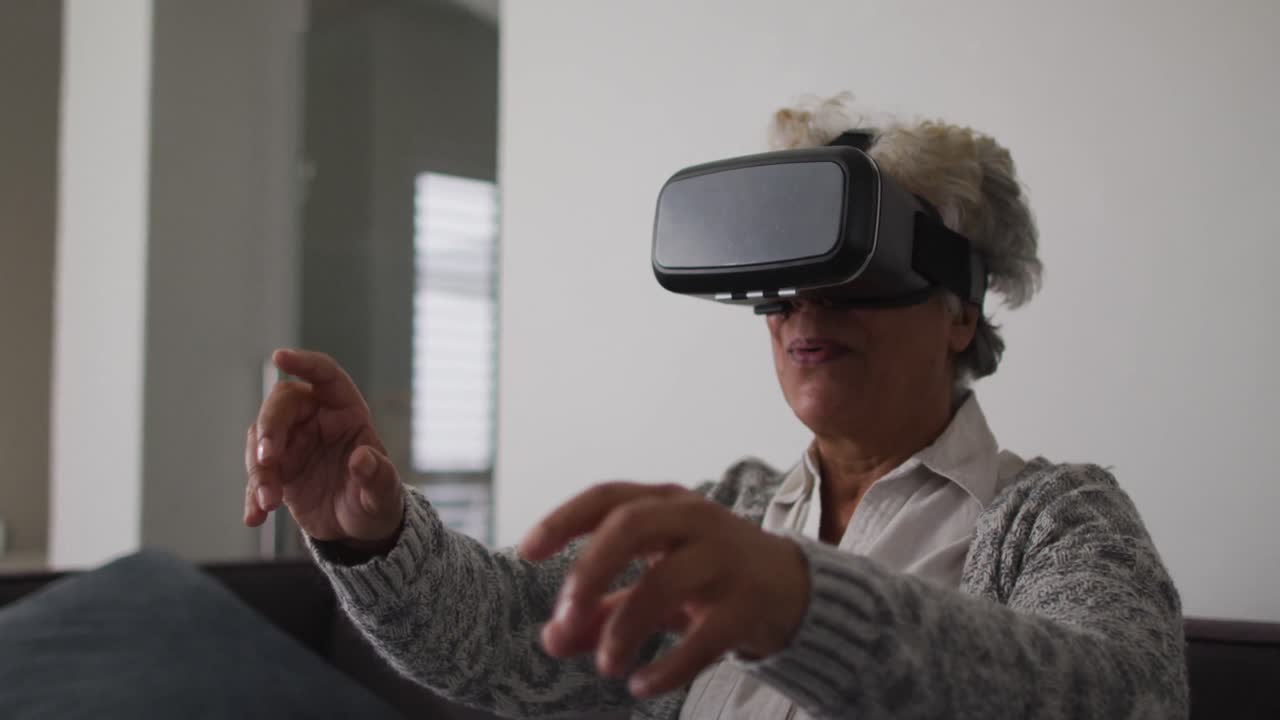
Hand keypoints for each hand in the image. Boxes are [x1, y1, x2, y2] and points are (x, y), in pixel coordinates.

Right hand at [244, 349, 403, 547]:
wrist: (360, 529)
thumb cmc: (377, 500)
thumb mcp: (384, 494)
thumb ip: (377, 476)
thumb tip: (363, 459)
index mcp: (346, 412)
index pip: (325, 376)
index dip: (304, 363)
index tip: (279, 357)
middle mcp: (315, 421)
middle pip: (281, 406)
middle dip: (270, 429)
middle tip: (268, 460)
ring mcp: (292, 445)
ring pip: (261, 441)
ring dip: (259, 470)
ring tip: (269, 502)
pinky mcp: (277, 471)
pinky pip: (256, 476)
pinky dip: (252, 495)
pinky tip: (254, 516)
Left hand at [519, 483, 809, 697]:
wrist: (792, 587)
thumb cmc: (707, 575)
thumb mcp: (652, 580)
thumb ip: (600, 608)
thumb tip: (551, 638)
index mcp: (664, 503)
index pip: (606, 497)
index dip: (563, 520)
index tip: (527, 551)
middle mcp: (694, 520)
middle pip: (632, 525)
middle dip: (591, 570)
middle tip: (565, 617)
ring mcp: (725, 558)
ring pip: (665, 583)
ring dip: (625, 628)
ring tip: (606, 666)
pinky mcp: (749, 603)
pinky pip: (705, 636)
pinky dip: (669, 665)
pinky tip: (643, 684)